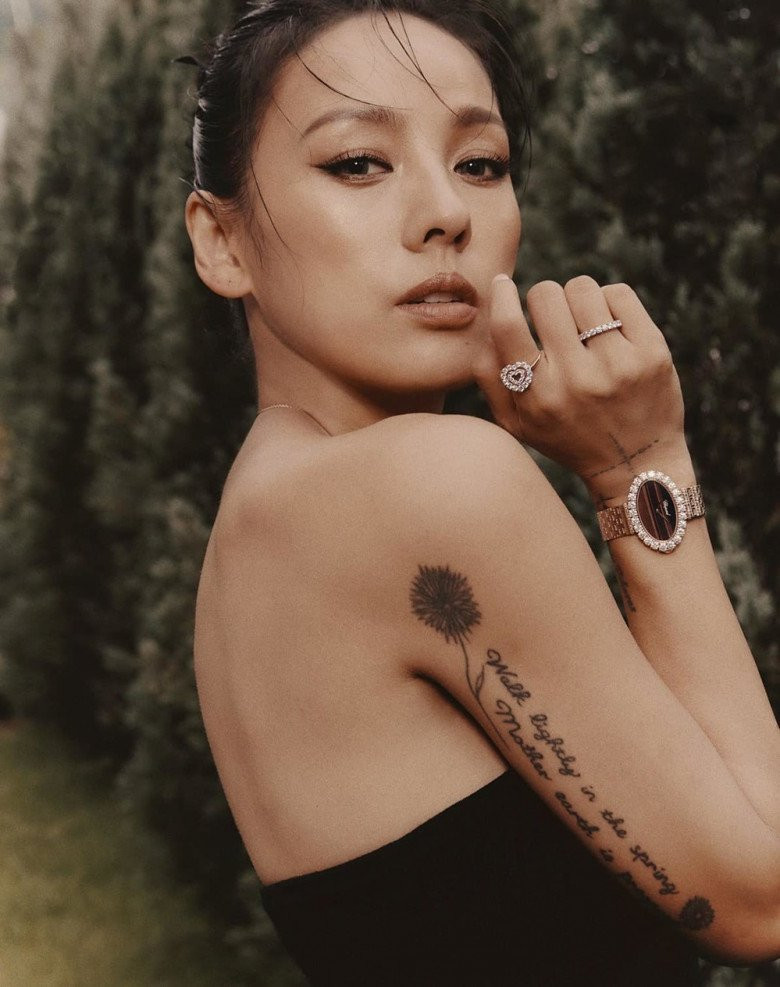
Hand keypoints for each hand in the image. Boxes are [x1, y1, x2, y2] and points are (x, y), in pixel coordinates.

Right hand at [473, 275, 689, 503]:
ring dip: (578, 299)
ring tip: (583, 323)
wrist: (637, 465)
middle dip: (545, 299)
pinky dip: (610, 301)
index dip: (501, 296)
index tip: (503, 285)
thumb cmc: (569, 439)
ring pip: (584, 288)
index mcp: (538, 397)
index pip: (507, 327)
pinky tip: (610, 325)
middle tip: (554, 318)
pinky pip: (620, 294)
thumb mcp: (519, 424)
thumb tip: (481, 325)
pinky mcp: (653, 353)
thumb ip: (490, 380)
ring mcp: (618, 365)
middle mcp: (577, 379)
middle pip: (546, 295)